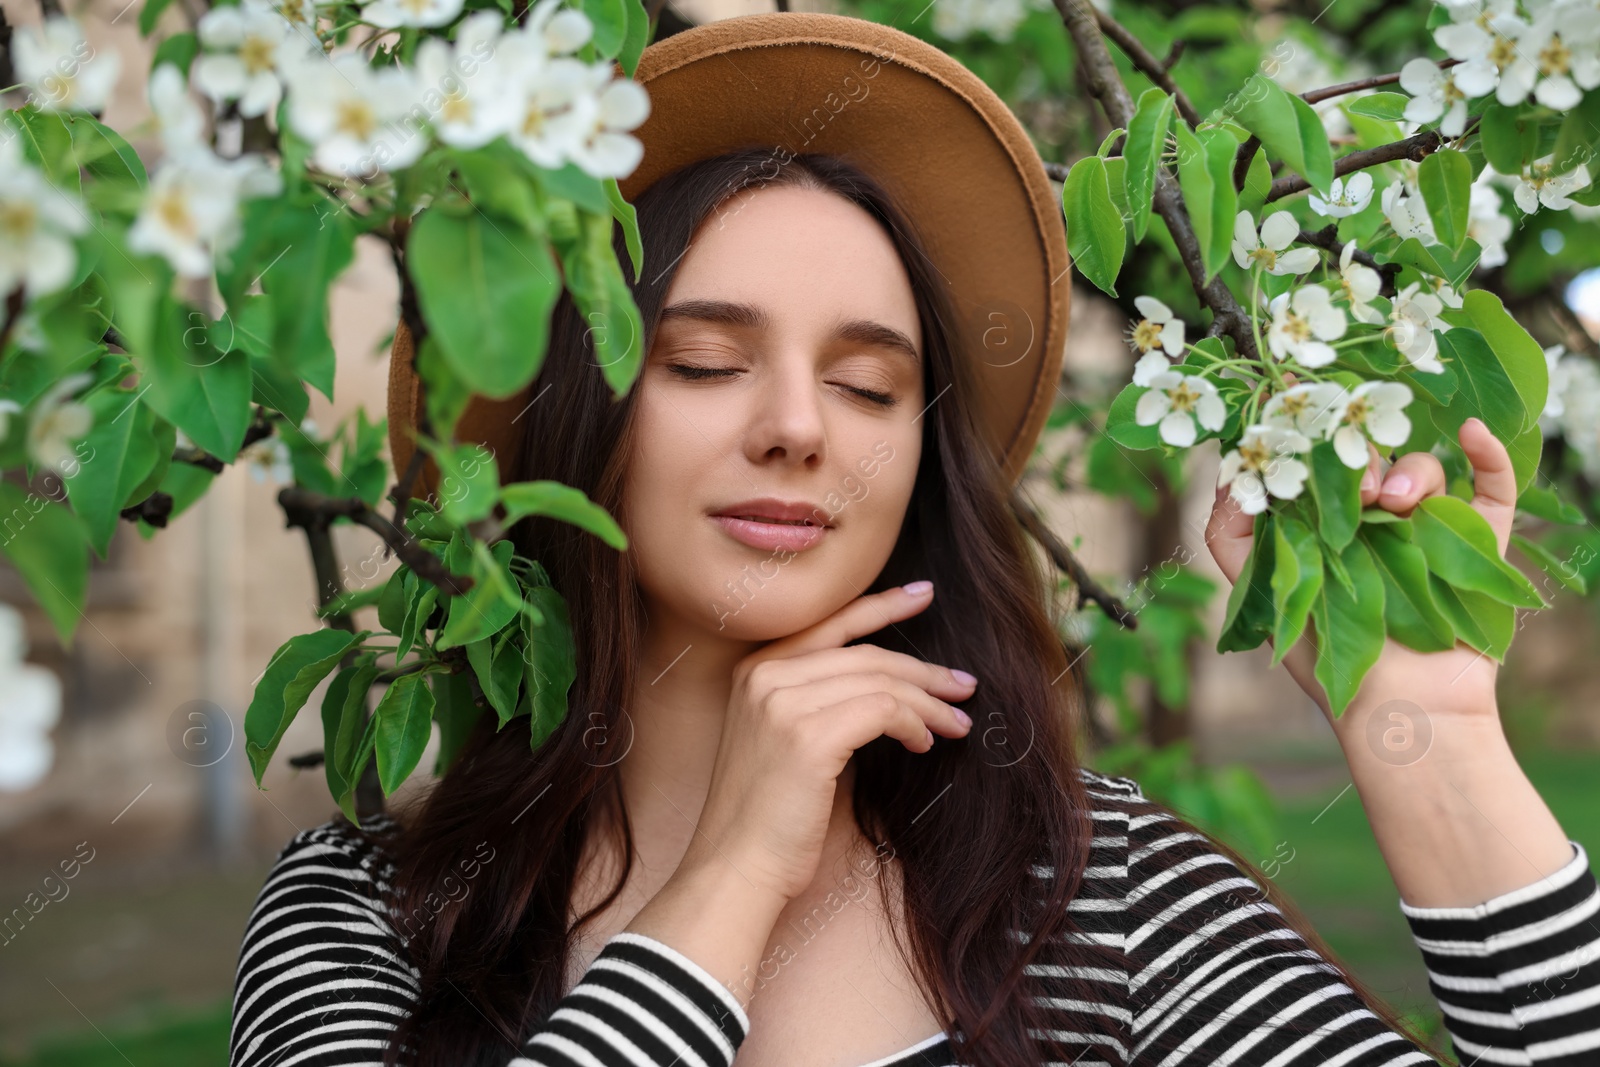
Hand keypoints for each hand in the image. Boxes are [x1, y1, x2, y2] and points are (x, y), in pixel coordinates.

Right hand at [683, 583, 975, 903]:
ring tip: (955, 723)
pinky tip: (923, 744)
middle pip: (866, 654)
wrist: (735, 868)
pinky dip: (914, 724)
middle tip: (962, 686)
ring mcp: (783, 703)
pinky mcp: (808, 737)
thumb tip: (890, 691)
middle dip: (922, 670)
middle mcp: (765, 676)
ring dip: (928, 703)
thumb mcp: (784, 742)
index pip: (831, 624)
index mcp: (754, 670)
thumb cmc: (766, 818)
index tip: (922, 594)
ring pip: (881, 680)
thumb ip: (818, 703)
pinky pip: (883, 711)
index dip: (881, 605)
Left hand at [1205, 416, 1516, 740]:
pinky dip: (1488, 455)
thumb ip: (1233, 536)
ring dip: (1409, 471)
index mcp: (1327, 525)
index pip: (1320, 463)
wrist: (1399, 708)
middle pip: (1370, 458)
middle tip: (1354, 486)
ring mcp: (1427, 529)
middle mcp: (1375, 521)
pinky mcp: (1476, 544)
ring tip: (1392, 503)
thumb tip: (1231, 472)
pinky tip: (1471, 430)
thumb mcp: (1263, 593)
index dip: (1311, 440)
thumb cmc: (1327, 656)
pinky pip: (1492, 488)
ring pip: (1421, 468)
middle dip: (1357, 459)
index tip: (1297, 422)